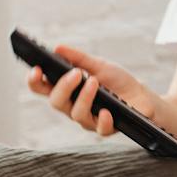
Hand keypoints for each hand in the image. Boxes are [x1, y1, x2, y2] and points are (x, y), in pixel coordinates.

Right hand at [27, 44, 156, 137]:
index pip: (43, 88)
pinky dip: (102, 119)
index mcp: (67, 90)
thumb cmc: (116, 81)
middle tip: (75, 73)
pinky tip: (106, 110)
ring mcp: (88, 119)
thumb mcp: (99, 65)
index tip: (36, 69)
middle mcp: (73, 106)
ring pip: (76, 114)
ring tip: (94, 82)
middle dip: (63, 87)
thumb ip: (79, 58)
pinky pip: (99, 128)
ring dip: (84, 97)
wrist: (141, 95)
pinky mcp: (105, 128)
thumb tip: (57, 48)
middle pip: (56, 102)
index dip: (34, 81)